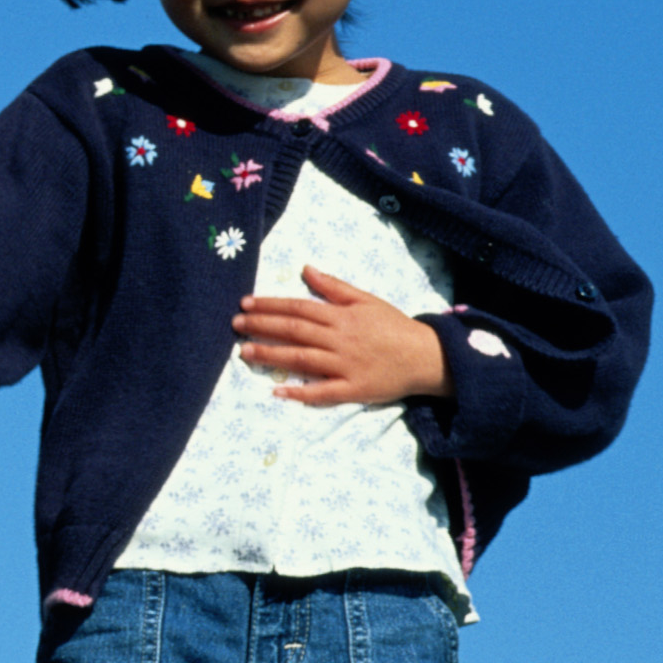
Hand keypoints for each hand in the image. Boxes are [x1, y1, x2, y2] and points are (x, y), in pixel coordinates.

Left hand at [235, 270, 451, 407]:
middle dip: (261, 326)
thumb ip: (334, 287)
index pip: (298, 308)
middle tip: (235, 324)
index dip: (270, 305)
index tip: (245, 304)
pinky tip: (277, 391)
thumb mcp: (367, 300)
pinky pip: (323, 392)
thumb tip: (306, 269)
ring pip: (302, 359)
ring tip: (244, 352)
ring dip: (271, 355)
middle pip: (294, 331)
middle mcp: (340, 340)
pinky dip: (301, 393)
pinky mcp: (353, 389)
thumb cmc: (394, 326)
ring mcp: (345, 365)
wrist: (427, 356)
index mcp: (342, 316)